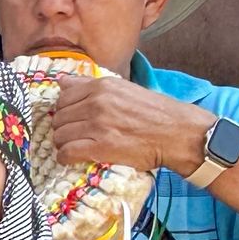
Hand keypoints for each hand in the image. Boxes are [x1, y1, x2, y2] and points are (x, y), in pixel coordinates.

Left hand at [51, 73, 209, 175]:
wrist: (179, 134)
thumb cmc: (156, 113)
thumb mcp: (124, 90)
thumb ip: (91, 85)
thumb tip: (62, 80)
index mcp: (103, 86)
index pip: (63, 97)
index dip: (65, 111)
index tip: (73, 119)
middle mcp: (97, 102)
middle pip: (59, 117)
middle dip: (63, 129)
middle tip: (75, 137)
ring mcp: (98, 124)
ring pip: (60, 135)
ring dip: (64, 144)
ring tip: (77, 148)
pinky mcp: (101, 146)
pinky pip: (67, 152)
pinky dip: (66, 158)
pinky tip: (74, 159)